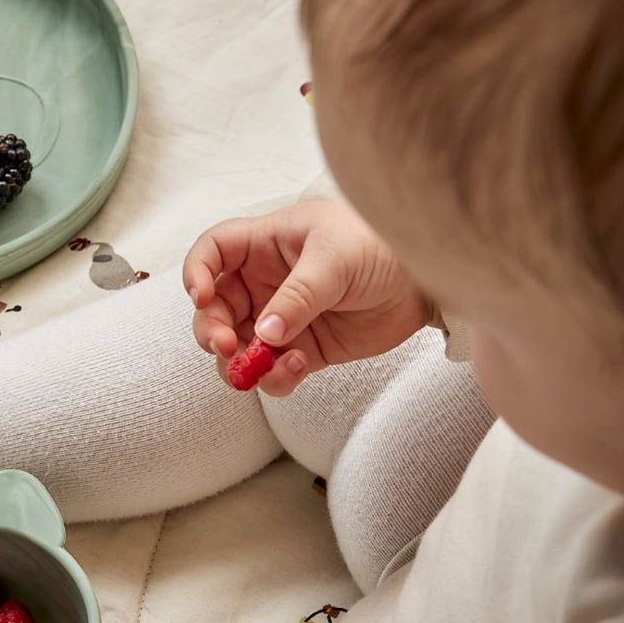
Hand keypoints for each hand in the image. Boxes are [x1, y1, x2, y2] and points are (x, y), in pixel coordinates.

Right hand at [183, 199, 435, 395]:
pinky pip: (271, 371)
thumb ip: (298, 296)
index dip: (196, 272)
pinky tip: (299, 366)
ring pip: (236, 348)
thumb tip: (264, 333)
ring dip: (240, 363)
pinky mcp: (302, 350)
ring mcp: (280, 319)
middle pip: (214, 310)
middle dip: (211, 331)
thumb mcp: (336, 259)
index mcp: (264, 245)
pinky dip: (275, 378)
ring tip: (264, 366)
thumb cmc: (380, 245)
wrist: (427, 281)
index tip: (201, 296)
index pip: (212, 252)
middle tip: (227, 347)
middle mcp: (264, 283)